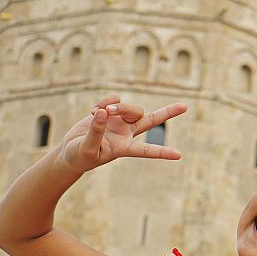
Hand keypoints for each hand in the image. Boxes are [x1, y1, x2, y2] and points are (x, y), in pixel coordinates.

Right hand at [59, 95, 186, 173]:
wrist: (71, 150)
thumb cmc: (80, 156)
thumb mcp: (87, 148)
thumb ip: (96, 132)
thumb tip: (104, 112)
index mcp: (124, 148)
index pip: (146, 150)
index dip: (162, 152)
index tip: (179, 155)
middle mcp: (126, 134)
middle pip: (150, 120)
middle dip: (168, 113)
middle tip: (185, 106)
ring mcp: (120, 121)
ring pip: (130, 107)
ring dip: (118, 106)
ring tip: (100, 111)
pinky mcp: (110, 112)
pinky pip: (115, 99)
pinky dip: (106, 101)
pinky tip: (93, 110)